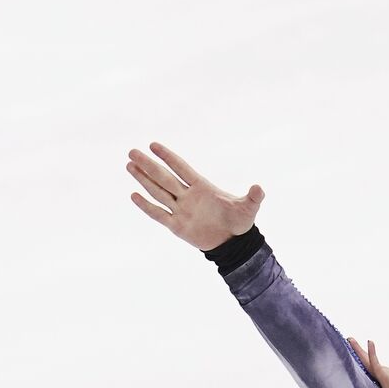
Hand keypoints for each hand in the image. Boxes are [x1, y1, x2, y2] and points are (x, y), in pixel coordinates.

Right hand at [126, 142, 263, 250]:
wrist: (232, 243)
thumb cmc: (240, 222)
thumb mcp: (248, 208)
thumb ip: (253, 197)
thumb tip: (259, 188)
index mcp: (202, 187)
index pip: (182, 168)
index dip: (168, 157)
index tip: (153, 144)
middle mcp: (188, 196)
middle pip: (164, 177)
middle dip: (148, 165)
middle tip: (132, 151)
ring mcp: (180, 210)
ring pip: (158, 192)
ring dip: (143, 180)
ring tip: (129, 165)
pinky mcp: (176, 226)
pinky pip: (158, 214)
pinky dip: (146, 205)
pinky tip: (133, 194)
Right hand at [347, 337, 388, 387]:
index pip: (379, 364)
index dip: (371, 354)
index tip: (367, 344)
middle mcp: (387, 378)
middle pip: (368, 363)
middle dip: (359, 352)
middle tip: (350, 340)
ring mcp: (385, 379)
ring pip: (367, 363)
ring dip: (359, 351)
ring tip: (350, 339)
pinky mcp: (385, 379)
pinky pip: (375, 364)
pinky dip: (372, 354)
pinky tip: (370, 343)